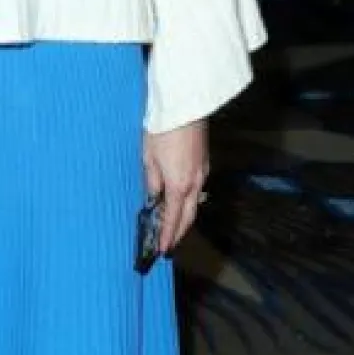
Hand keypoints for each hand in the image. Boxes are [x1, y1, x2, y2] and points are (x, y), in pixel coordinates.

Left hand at [143, 120, 209, 256]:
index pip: (173, 218)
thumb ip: (152, 180)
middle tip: (169, 244)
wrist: (185, 105)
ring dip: (185, 217)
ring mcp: (203, 172)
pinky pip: (197, 189)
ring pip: (195, 203)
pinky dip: (189, 201)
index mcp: (179, 185)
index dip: (167, 235)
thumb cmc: (162, 129)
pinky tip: (181, 202)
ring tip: (174, 226)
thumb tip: (154, 195)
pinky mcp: (205, 162)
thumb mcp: (148, 156)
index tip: (162, 249)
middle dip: (179, 232)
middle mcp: (195, 182)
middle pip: (189, 216)